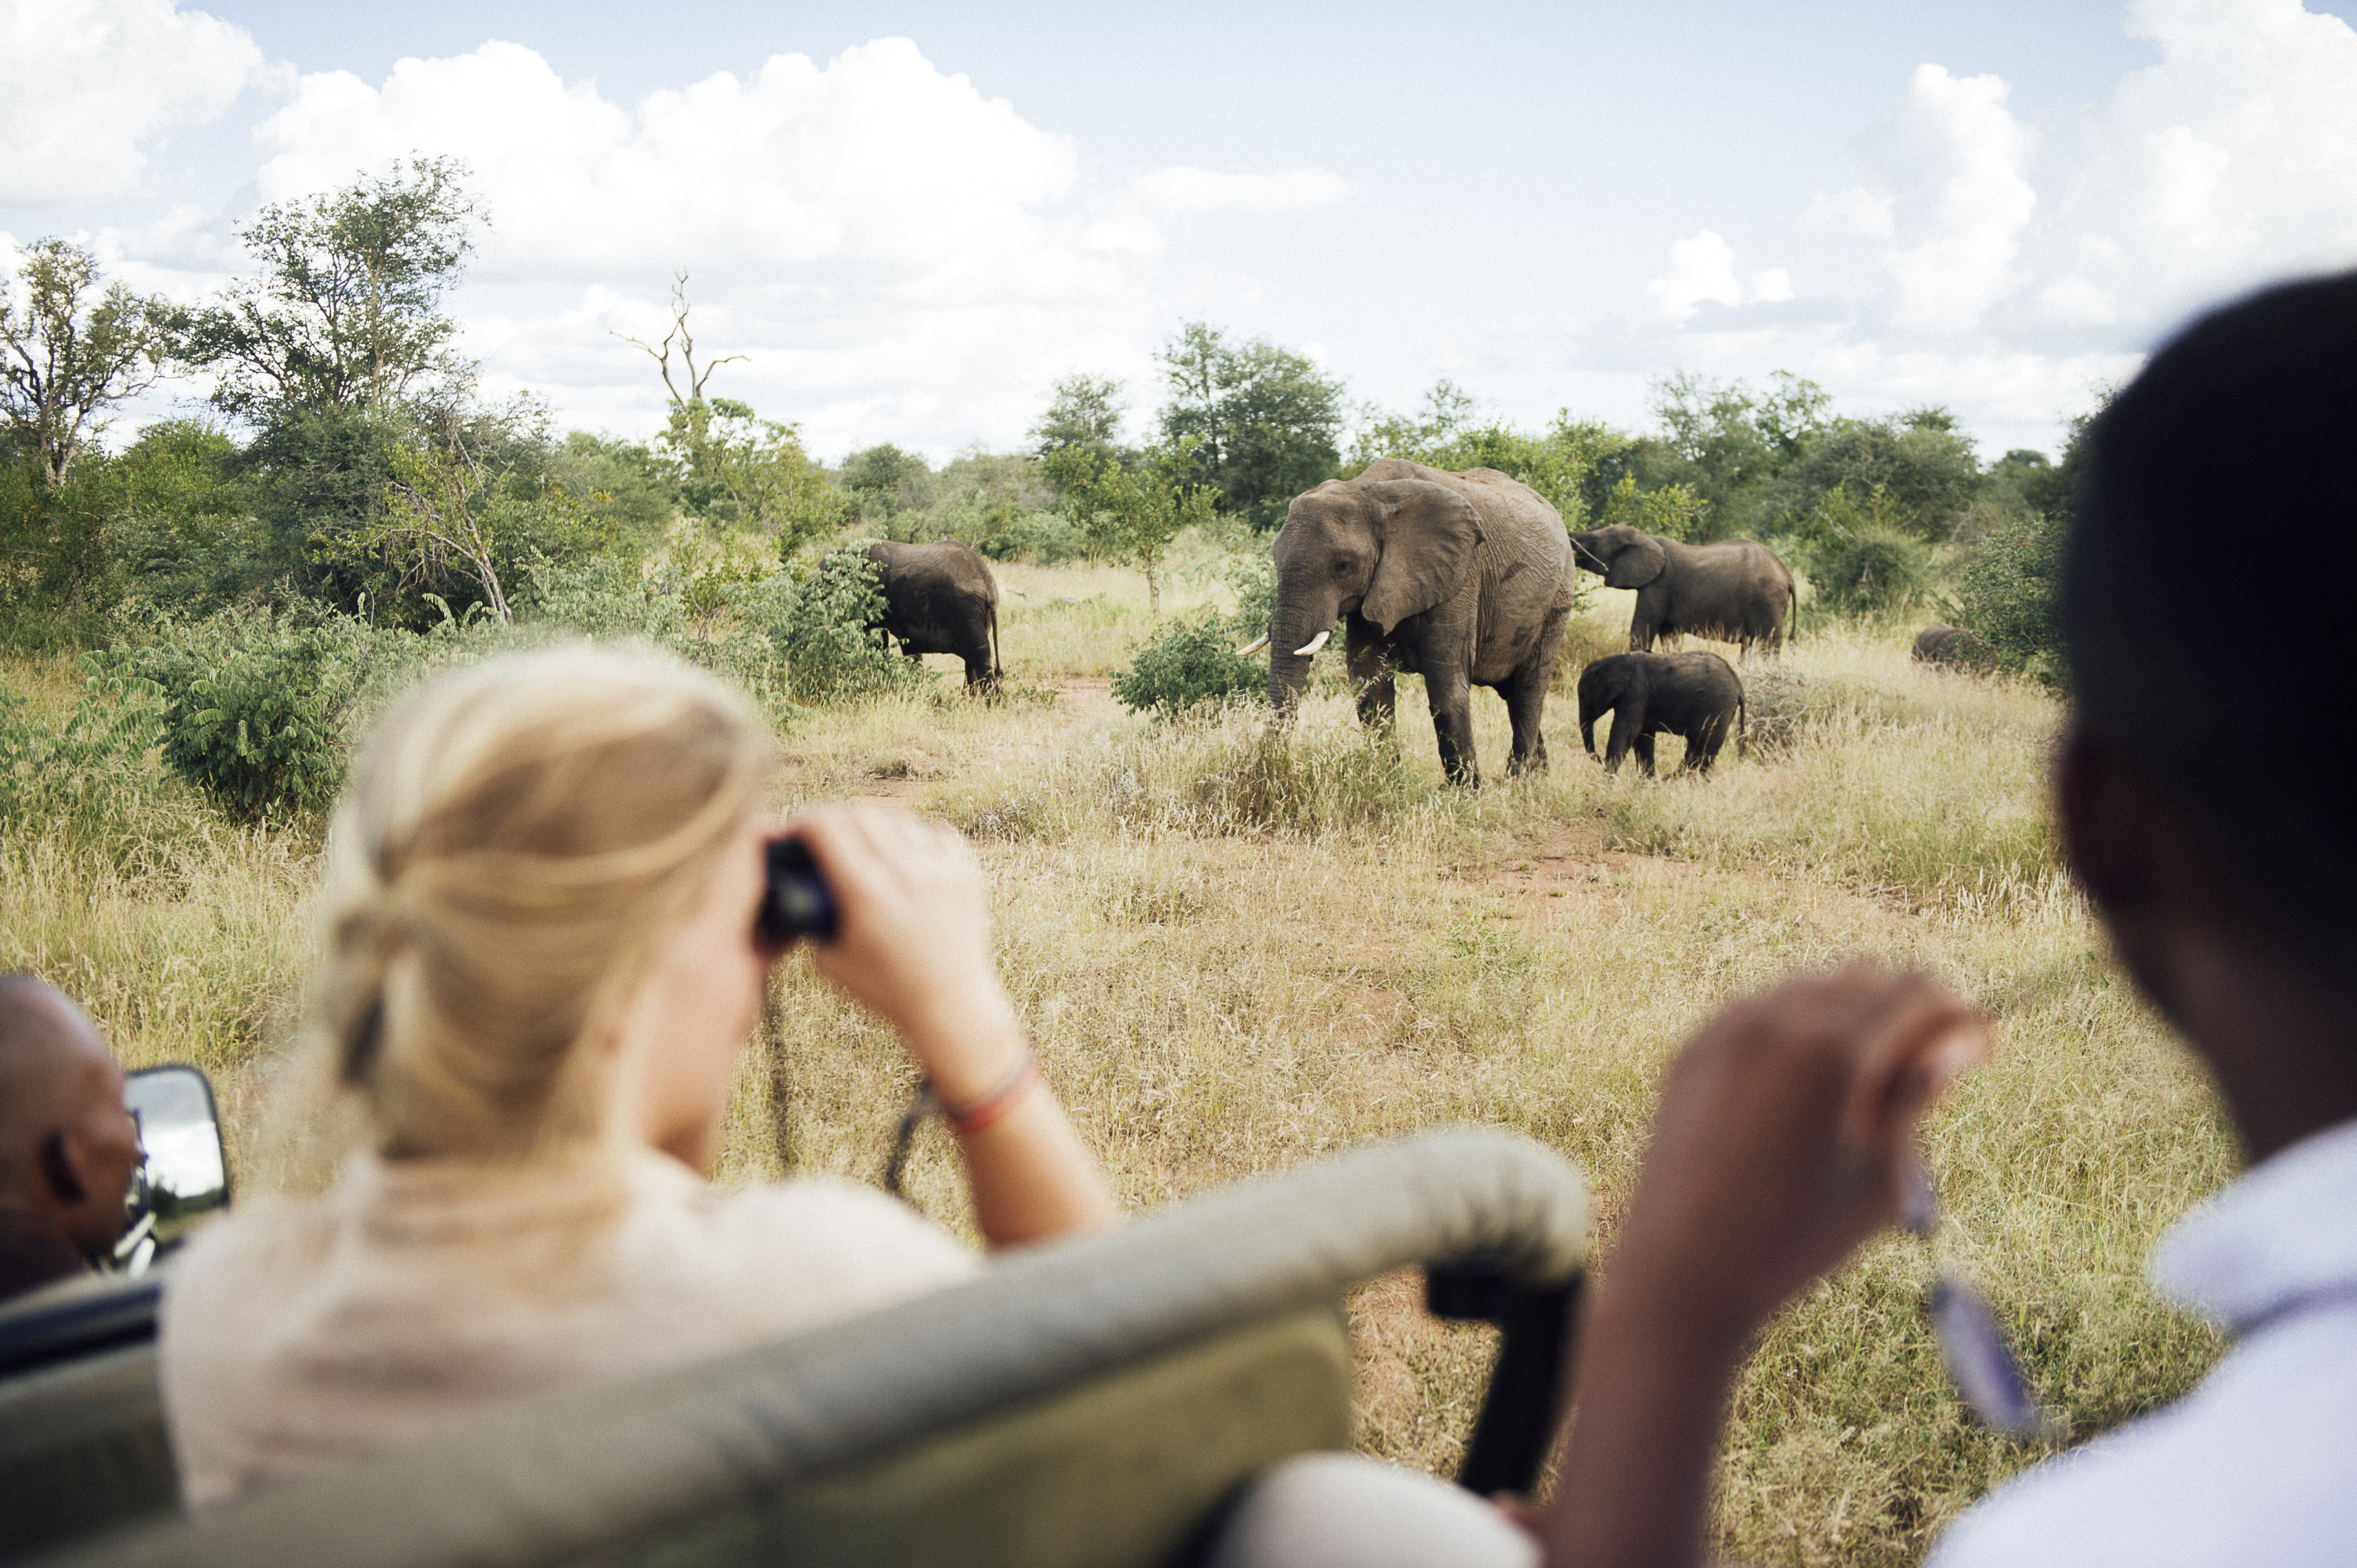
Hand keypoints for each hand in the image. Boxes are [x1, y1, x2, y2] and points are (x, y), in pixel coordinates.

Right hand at [783, 802, 1022, 1101]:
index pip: (826, 827)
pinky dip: (916, 837)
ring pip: (897, 819)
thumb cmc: (885, 989)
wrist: (950, 1005)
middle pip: (859, 813)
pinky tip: (907, 854)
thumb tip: (800, 889)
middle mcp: (903, 872)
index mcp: (864, 892)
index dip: (804, 821)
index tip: (798, 829)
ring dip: (875, 825)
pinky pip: (935, 832)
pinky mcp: (965, 872)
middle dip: (836, 817)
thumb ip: (813, 921)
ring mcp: (939, 869)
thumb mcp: (829, 960)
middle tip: (828, 832)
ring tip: (867, 845)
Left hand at [1611, 966, 1984, 1339]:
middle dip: (1906, 1012)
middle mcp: (1775, 1021)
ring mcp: (1727, 1028)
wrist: (1681, 1271)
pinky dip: (1799, 1032)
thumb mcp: (1880, 1176)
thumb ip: (1915, 1096)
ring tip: (1862, 1096)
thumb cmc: (1794, 1239)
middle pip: (1865, 976)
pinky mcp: (1695, 1047)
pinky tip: (1806, 1092)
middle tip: (1924, 1079)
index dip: (1954, 1013)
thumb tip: (1959, 1039)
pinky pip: (1764, 1011)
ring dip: (1852, 1019)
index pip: (1914, 989)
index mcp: (1832, 1050)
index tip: (1975, 1047)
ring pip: (1812, 988)